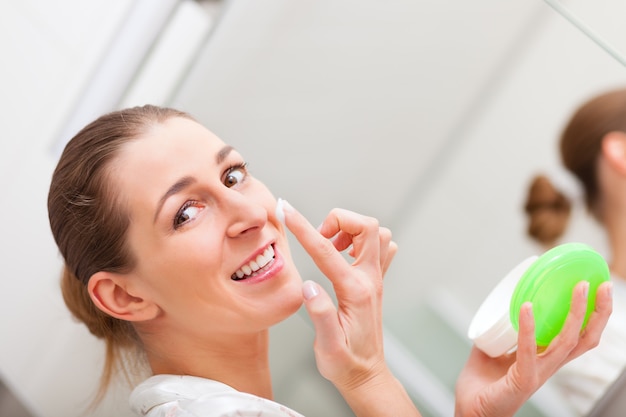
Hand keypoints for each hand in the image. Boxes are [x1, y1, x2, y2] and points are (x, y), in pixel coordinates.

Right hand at [279, 201, 417, 416]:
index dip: (302, 227)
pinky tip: (346, 255)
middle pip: (366, 226)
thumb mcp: (326, 346)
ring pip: (377, 233)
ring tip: (332, 246)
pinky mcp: (376, 282)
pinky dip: (364, 241)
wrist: (366, 375)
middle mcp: (370, 280)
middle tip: (319, 237)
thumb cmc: (344, 363)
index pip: (325, 250)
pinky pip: (381, 247)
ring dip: (352, 229)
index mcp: (354, 291)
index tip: (285, 210)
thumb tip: (309, 285)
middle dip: (338, 220)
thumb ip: (320, 314)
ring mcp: (376, 279)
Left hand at [455, 280, 612, 416]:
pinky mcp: (521, 380)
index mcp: (545, 360)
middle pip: (584, 340)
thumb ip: (499, 336)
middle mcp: (548, 367)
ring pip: (565, 342)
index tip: (597, 289)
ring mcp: (537, 374)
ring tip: (577, 289)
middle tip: (602, 285)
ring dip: (573, 313)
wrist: (469, 412)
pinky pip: (528, 351)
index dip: (592, 316)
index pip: (578, 337)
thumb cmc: (482, 387)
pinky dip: (529, 328)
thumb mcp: (493, 353)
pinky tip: (527, 308)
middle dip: (597, 312)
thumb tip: (496, 313)